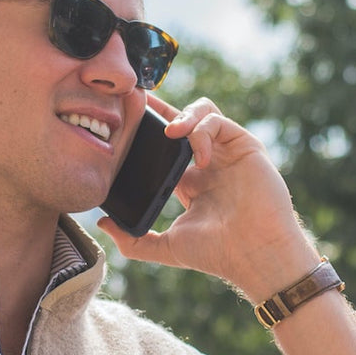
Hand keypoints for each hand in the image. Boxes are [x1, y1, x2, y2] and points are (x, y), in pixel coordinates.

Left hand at [97, 95, 320, 299]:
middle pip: (182, 121)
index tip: (124, 118)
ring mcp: (227, 152)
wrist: (253, 253)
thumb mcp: (166, 247)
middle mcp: (208, 162)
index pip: (164, 146)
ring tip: (169, 131)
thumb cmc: (217, 253)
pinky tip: (199, 157)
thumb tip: (102, 224)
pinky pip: (218, 122)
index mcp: (189, 181)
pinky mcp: (245, 145)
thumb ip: (133, 241)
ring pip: (202, 112)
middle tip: (137, 101)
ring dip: (183, 116)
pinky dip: (203, 132)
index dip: (147, 129)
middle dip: (160, 108)